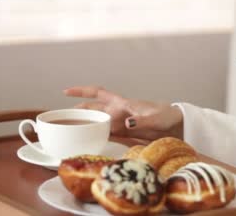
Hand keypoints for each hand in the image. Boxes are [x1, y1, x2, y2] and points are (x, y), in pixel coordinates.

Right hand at [63, 86, 183, 140]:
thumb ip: (142, 120)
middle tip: (58, 121)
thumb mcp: (156, 118)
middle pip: (91, 111)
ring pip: (94, 124)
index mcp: (122, 103)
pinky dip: (93, 138)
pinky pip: (103, 136)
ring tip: (65, 133)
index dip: (82, 91)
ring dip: (82, 127)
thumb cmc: (167, 117)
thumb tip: (127, 122)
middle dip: (75, 113)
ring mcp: (119, 125)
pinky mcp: (123, 136)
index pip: (98, 93)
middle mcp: (117, 113)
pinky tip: (84, 144)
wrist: (177, 127)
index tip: (65, 92)